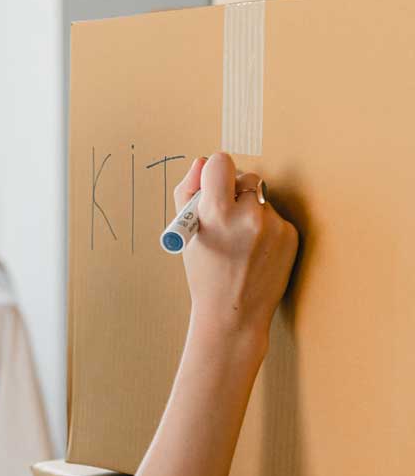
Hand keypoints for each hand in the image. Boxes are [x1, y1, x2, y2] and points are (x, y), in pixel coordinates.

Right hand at [173, 152, 298, 343]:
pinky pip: (275, 216)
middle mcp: (248, 216)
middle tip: (225, 217)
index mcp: (216, 213)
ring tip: (240, 240)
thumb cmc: (204, 273)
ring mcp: (273, 226)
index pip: (221, 162)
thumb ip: (187, 191)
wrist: (232, 313)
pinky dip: (265, 227)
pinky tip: (255, 250)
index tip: (214, 185)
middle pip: (246, 177)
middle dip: (236, 191)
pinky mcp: (290, 235)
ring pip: (261, 198)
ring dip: (251, 210)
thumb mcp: (185, 234)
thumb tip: (202, 162)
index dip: (215, 172)